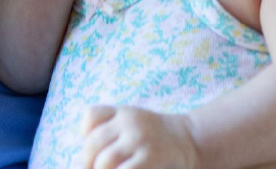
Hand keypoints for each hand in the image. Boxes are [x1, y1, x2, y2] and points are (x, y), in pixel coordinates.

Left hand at [82, 105, 201, 168]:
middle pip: (93, 142)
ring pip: (105, 161)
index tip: (92, 147)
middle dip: (87, 162)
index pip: (92, 115)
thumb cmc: (156, 137)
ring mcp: (140, 139)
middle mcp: (129, 122)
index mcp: (123, 112)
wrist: (190, 140)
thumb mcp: (133, 123)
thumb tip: (85, 159)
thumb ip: (112, 132)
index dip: (85, 133)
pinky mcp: (150, 157)